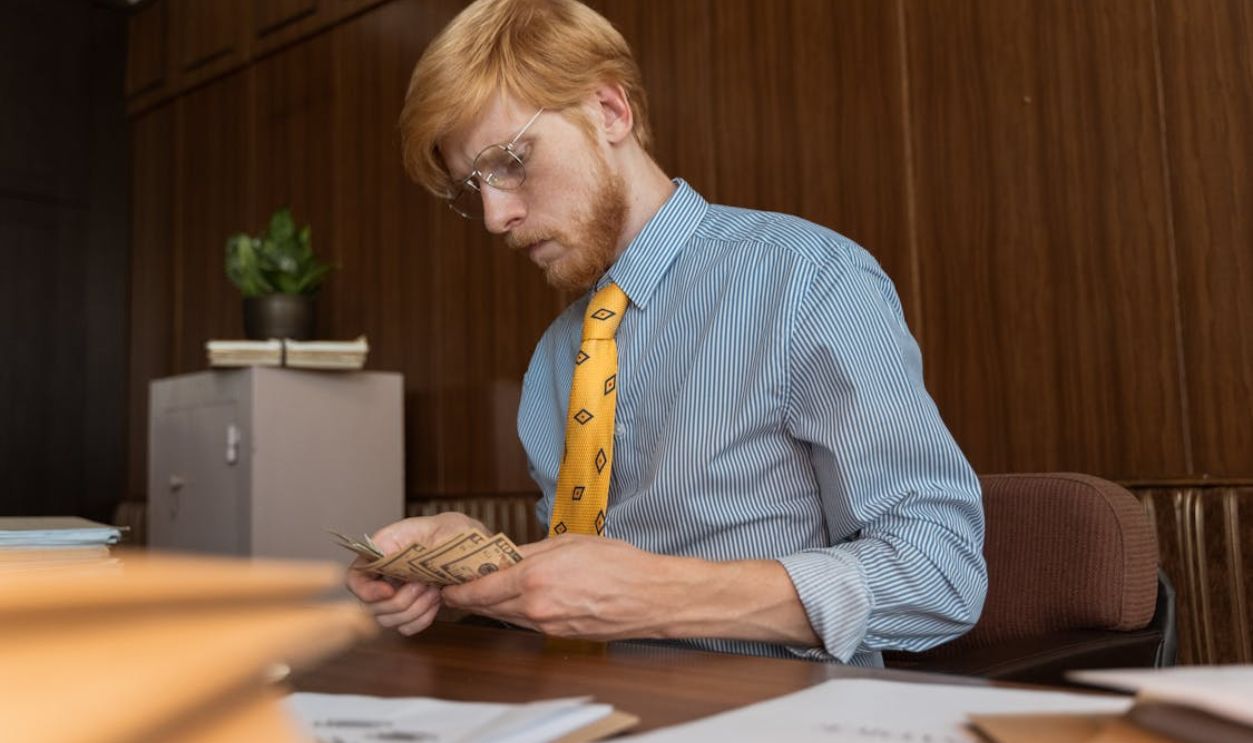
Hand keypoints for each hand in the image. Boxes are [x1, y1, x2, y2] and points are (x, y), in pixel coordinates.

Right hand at [344, 511, 488, 635]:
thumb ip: (405, 536)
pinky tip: (437, 601)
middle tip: (425, 583)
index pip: (354, 579)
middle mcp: (382, 577)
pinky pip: (406, 628)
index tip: (390, 589)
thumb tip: (377, 552)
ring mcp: (394, 597)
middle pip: (371, 607)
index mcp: (381, 553)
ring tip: (434, 589)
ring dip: (414, 609)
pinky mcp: (410, 612)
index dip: (366, 590)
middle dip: (401, 600)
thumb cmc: (454, 533)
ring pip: (388, 621)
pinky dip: (423, 618)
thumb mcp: (435, 526)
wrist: (477, 552)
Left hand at [440, 534, 687, 639]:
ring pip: (507, 616)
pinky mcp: (559, 635)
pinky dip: (517, 611)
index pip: (481, 588)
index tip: (447, 582)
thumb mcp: (569, 543)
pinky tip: (519, 599)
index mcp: (534, 579)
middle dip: (471, 596)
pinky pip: (528, 623)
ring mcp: (547, 626)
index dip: (459, 587)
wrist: (650, 597)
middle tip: (457, 586)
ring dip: (493, 604)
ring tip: (484, 590)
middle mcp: (535, 607)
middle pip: (489, 605)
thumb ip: (532, 551)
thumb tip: (508, 556)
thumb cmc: (618, 564)